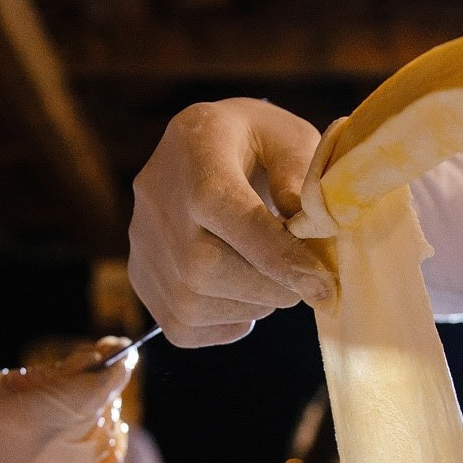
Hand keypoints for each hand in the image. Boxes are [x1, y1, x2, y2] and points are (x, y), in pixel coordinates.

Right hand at [0, 344, 133, 462]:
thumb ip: (45, 378)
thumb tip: (94, 362)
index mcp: (23, 421)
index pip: (95, 393)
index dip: (115, 369)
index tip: (121, 351)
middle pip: (98, 419)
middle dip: (101, 392)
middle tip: (91, 372)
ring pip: (102, 452)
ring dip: (102, 424)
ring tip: (89, 407)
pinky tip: (104, 443)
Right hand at [129, 98, 333, 346]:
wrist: (199, 150)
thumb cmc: (256, 142)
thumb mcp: (289, 137)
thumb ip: (301, 176)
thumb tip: (307, 227)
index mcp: (196, 152)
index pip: (225, 211)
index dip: (277, 255)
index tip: (323, 286)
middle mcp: (157, 200)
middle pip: (203, 268)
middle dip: (267, 287)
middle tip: (302, 280)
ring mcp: (142, 243)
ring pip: (193, 303)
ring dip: (250, 306)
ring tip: (271, 280)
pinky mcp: (140, 278)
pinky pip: (182, 326)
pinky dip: (225, 322)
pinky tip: (243, 294)